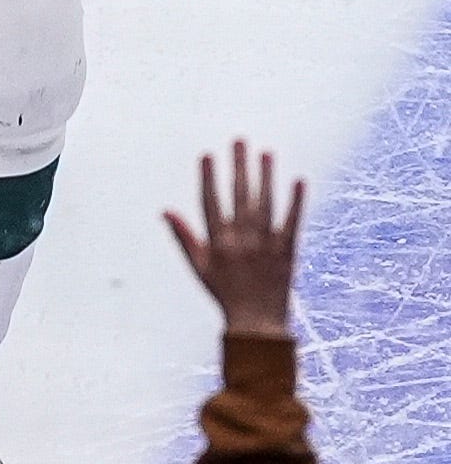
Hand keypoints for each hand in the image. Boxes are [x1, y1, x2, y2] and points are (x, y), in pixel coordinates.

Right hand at [164, 142, 302, 340]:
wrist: (257, 323)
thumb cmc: (224, 294)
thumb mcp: (199, 268)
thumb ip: (185, 238)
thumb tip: (166, 211)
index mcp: (218, 243)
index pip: (211, 202)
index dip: (209, 178)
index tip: (207, 155)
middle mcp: (242, 240)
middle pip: (240, 195)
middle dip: (239, 166)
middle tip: (239, 141)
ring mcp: (267, 244)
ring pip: (265, 203)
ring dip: (266, 177)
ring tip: (266, 153)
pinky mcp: (288, 251)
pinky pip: (292, 222)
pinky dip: (296, 202)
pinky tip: (297, 181)